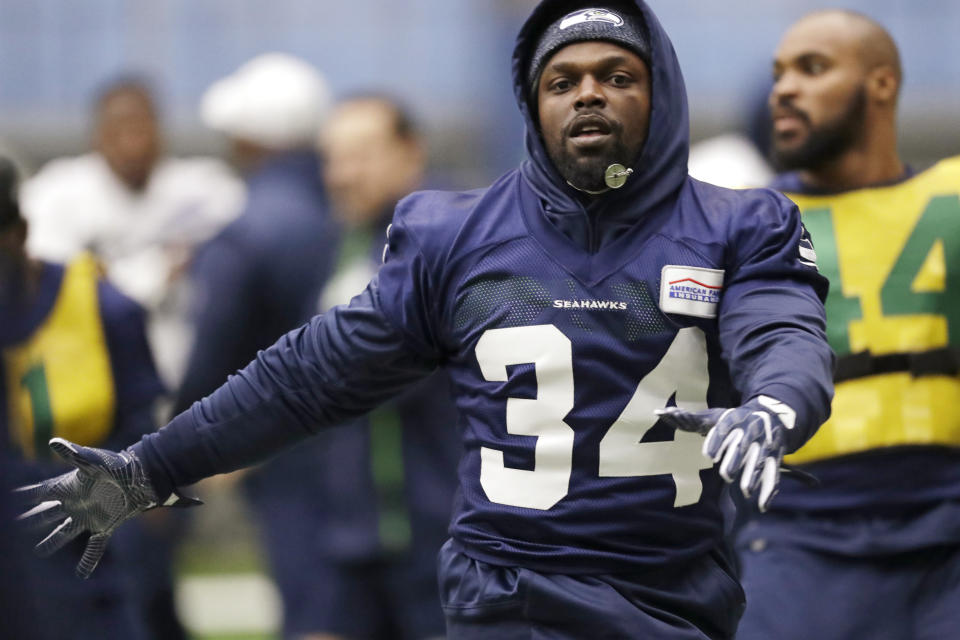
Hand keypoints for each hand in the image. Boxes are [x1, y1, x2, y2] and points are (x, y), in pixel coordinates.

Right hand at [15, 438, 199, 577]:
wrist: (143, 477)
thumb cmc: (117, 465)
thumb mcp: (93, 460)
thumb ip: (74, 454)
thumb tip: (53, 442)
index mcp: (68, 487)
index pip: (39, 493)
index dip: (25, 496)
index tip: (11, 497)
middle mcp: (75, 503)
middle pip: (46, 514)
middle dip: (32, 519)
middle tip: (17, 524)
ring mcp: (89, 516)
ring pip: (64, 533)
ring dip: (51, 541)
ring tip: (39, 551)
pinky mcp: (105, 526)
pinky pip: (94, 547)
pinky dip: (88, 560)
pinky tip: (82, 574)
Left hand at [656, 396, 796, 511]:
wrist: (772, 415)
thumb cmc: (733, 419)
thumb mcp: (714, 416)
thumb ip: (688, 419)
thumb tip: (658, 412)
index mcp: (732, 420)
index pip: (723, 430)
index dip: (716, 441)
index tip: (708, 455)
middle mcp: (750, 431)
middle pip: (742, 446)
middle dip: (735, 459)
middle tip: (725, 475)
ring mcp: (765, 445)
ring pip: (759, 461)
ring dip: (753, 476)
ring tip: (745, 492)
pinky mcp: (775, 458)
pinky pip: (773, 474)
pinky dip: (768, 490)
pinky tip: (762, 506)